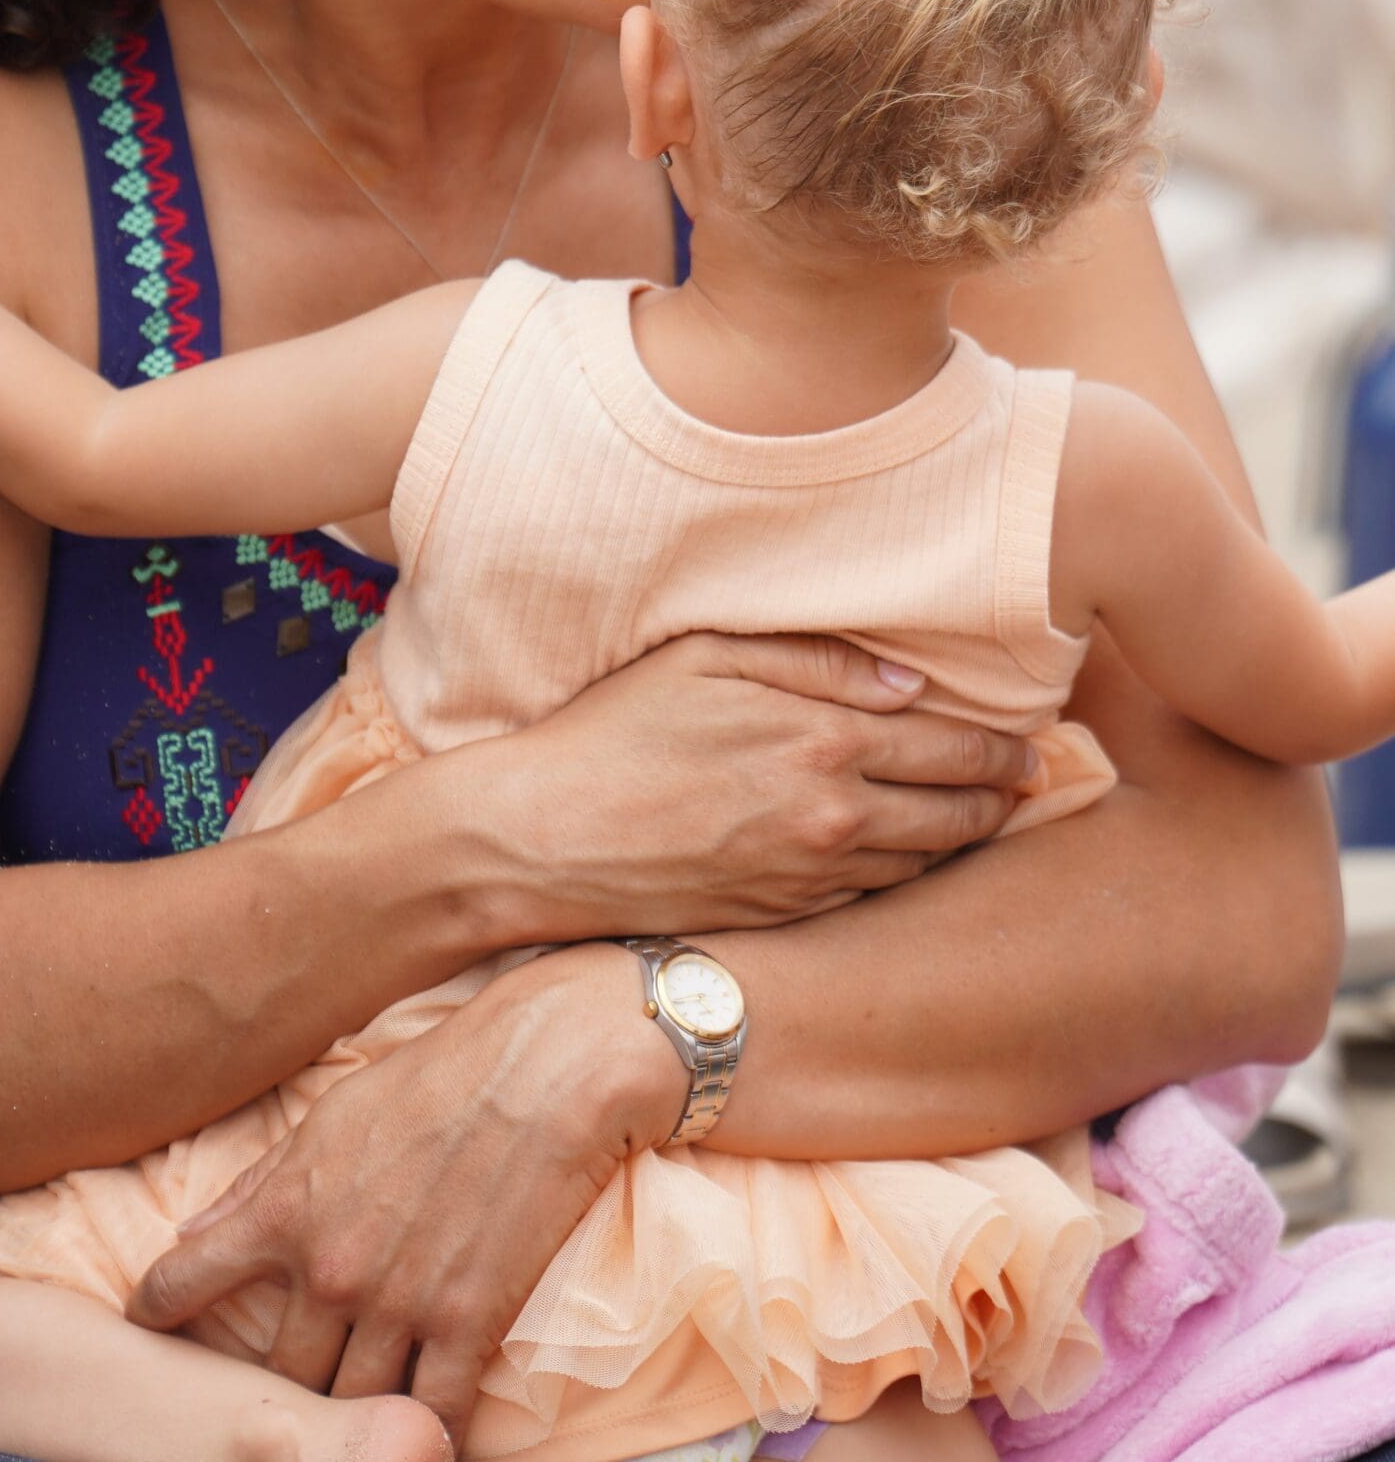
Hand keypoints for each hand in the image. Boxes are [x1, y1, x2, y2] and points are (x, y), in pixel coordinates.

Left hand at [129, 944, 680, 1451]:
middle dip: (276, 1387)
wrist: (547, 1066)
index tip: (153, 1324)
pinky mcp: (466, 1325)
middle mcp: (330, 1269)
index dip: (156, 1310)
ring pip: (344, 1409)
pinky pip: (429, 1416)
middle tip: (285, 1389)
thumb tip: (192, 1230)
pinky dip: (422, 1434)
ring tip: (352, 1423)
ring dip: (348, 1418)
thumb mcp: (334, 1114)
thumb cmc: (440, 1077)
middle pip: (275, 1375)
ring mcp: (397, 1304)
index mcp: (286, 1210)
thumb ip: (260, 1182)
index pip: (181, 1280)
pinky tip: (418, 1436)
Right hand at [455, 629, 1036, 942]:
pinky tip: (914, 857)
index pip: (954, 745)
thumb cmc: (618, 732)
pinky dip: (909, 875)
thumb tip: (911, 683)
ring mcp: (815, 878)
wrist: (545, 839)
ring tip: (985, 817)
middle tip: (1030, 780)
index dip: (1003, 746)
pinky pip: (877, 898)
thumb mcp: (707, 658)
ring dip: (965, 840)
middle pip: (960, 811)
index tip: (1033, 741)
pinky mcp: (789, 920)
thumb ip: (818, 662)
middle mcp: (836, 816)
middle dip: (1004, 795)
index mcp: (825, 738)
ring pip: (926, 862)